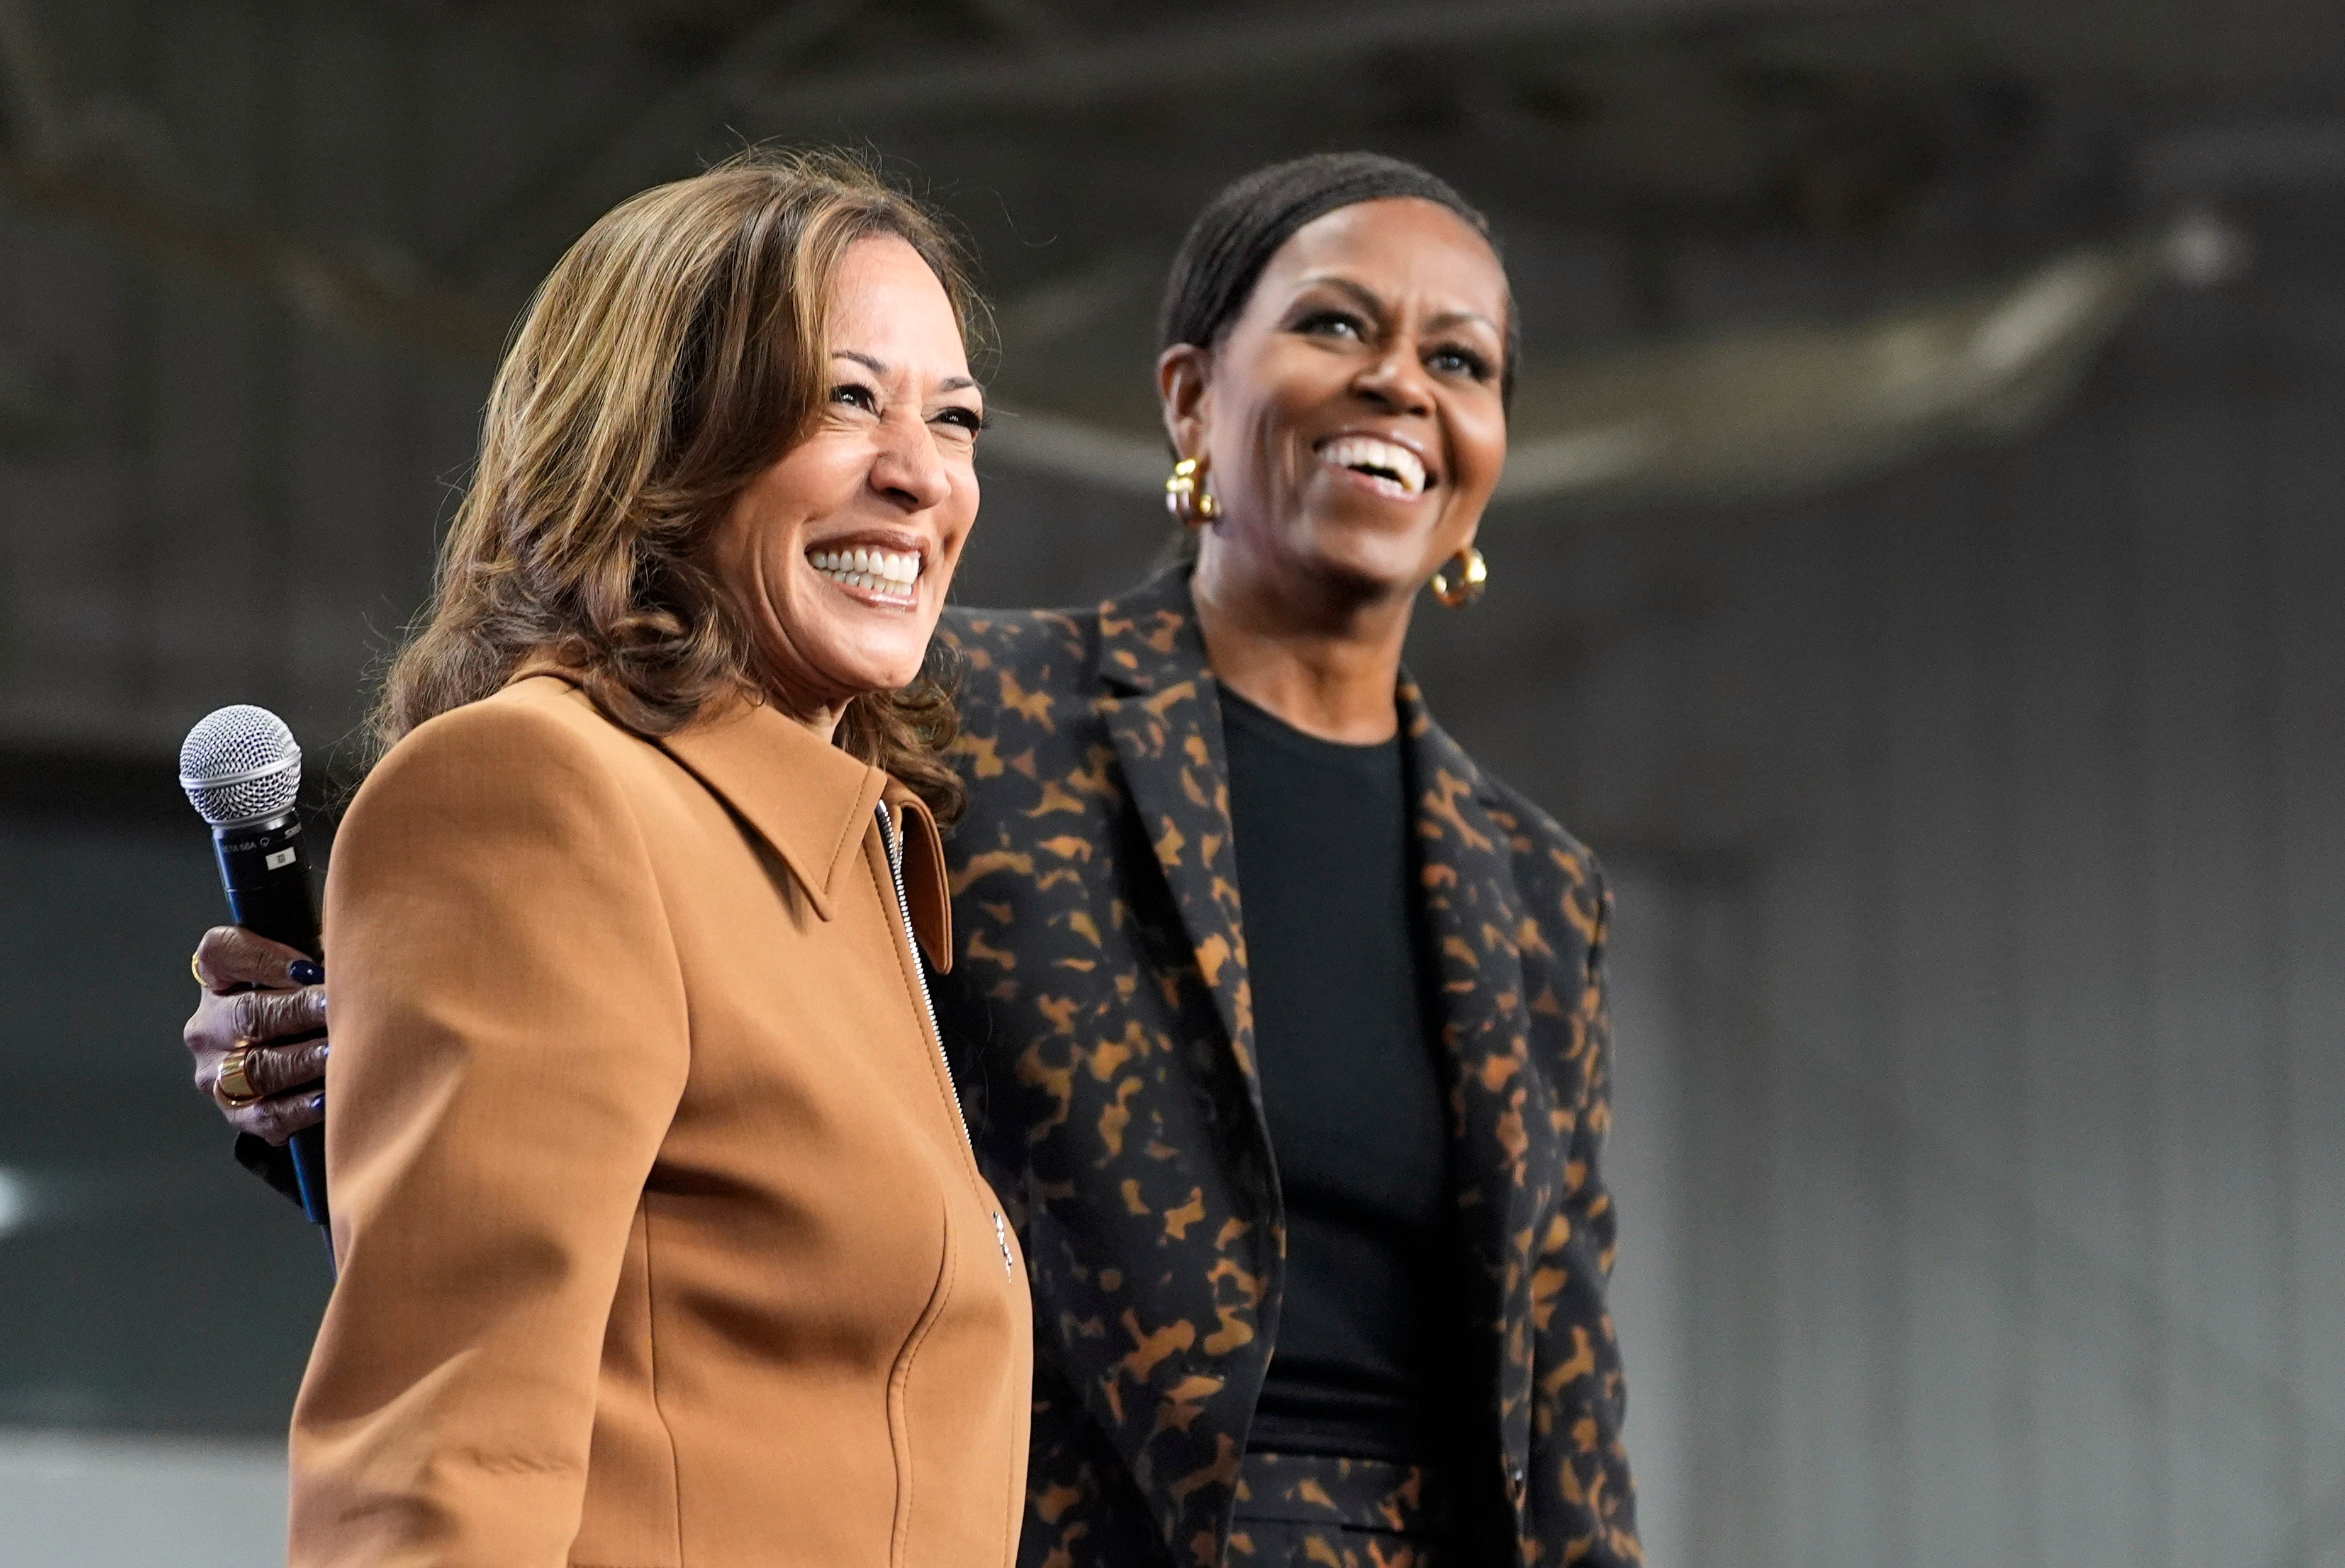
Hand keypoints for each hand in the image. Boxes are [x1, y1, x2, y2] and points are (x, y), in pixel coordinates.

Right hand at [185, 926, 327, 1145]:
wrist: (305, 1048)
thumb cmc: (314, 992)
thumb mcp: (315, 957)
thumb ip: (323, 949)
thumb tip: (349, 958)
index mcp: (218, 975)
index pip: (222, 952)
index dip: (263, 958)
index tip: (308, 967)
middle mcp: (209, 1024)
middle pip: (247, 1014)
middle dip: (298, 1011)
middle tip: (335, 1009)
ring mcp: (217, 1070)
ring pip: (257, 1066)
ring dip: (302, 1059)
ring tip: (337, 1053)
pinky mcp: (236, 1110)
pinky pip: (265, 1113)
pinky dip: (298, 1107)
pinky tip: (327, 1098)